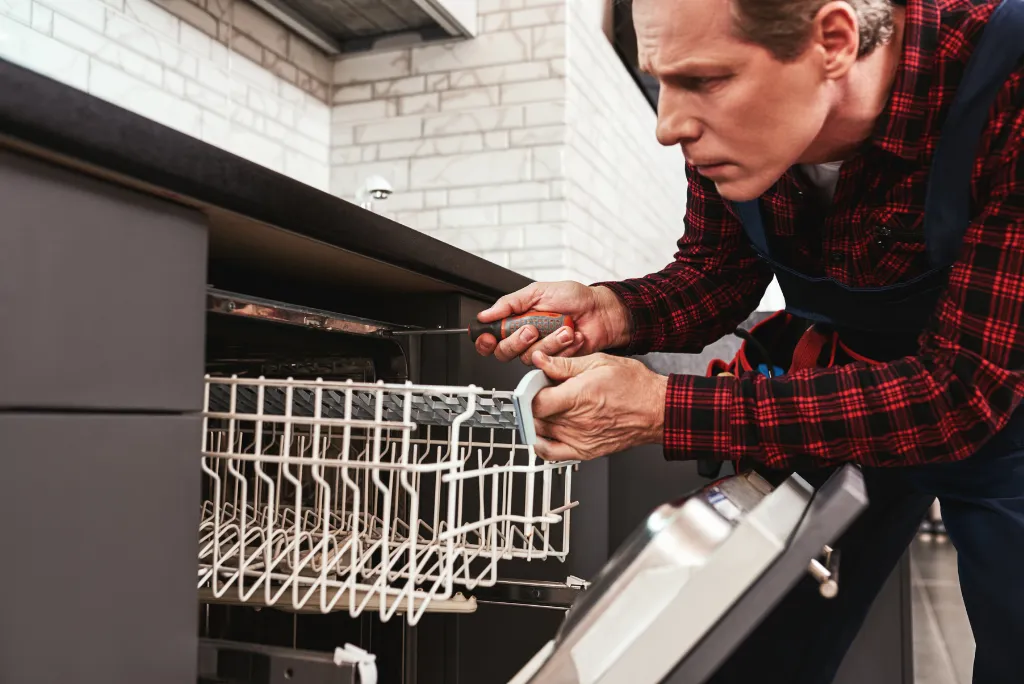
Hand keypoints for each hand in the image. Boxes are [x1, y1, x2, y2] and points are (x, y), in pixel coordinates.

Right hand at [475, 282, 631, 365]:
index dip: (486, 340)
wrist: (600, 310)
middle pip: (504, 352)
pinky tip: (573, 336)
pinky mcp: (557, 361)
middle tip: (532, 328)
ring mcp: (541, 350)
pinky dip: (564, 348)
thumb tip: (486, 314)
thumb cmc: (574, 298)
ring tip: (563, 328)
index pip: (492, 337)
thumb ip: (510, 303)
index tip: (489, 337)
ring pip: (529, 357)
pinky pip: (551, 362)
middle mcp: (526, 338)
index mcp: (517, 320)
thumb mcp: (538, 292)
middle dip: (517, 340)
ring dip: (549, 341)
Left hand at [529, 351, 666, 461]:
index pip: (536, 401)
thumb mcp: (599, 362)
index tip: (532, 385)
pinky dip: (540, 444)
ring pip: (540, 432)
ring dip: (537, 419)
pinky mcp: (585, 451)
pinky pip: (551, 454)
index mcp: (579, 396)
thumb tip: (541, 360)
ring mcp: (580, 438)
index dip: (529, 392)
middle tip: (544, 391)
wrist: (657, 410)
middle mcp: (578, 420)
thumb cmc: (635, 386)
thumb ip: (565, 364)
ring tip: (549, 406)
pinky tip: (541, 433)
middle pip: (536, 416)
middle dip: (534, 402)